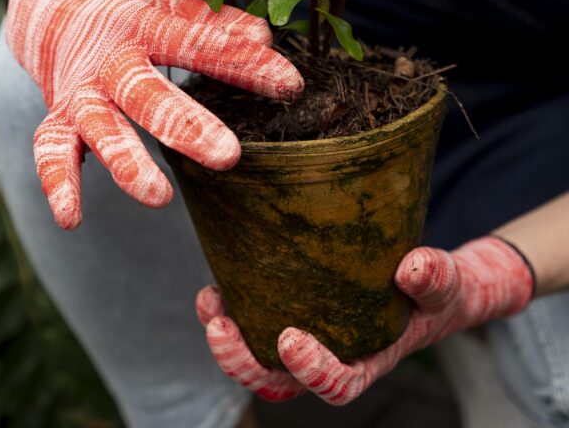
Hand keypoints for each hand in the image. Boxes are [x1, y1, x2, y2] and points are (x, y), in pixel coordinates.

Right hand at [6, 0, 303, 229]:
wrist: (51, 8)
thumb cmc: (127, 13)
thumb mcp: (167, 5)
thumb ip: (212, 22)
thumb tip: (265, 36)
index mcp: (143, 26)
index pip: (196, 44)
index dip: (243, 63)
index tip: (290, 85)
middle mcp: (109, 62)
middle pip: (146, 94)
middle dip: (184, 125)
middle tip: (228, 157)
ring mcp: (80, 92)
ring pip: (100, 128)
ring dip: (126, 161)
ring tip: (159, 197)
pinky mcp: (58, 118)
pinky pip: (51, 151)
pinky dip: (58, 183)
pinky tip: (72, 219)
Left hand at [196, 235, 533, 404]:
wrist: (421, 283)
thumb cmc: (433, 291)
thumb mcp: (445, 284)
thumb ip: (435, 278)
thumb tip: (412, 267)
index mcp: (367, 362)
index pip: (337, 385)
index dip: (311, 371)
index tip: (290, 340)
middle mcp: (329, 358)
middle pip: (280, 382)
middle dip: (244, 363)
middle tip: (219, 329)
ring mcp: (305, 341)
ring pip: (257, 360)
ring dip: (226, 341)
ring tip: (208, 304)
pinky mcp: (287, 314)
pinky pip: (253, 325)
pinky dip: (230, 311)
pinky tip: (214, 288)